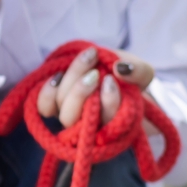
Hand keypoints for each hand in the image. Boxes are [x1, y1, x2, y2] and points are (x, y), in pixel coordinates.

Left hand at [35, 48, 156, 124]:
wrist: (114, 73)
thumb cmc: (130, 80)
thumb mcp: (142, 73)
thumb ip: (139, 72)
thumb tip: (120, 68)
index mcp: (113, 126)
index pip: (108, 125)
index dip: (108, 104)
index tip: (110, 80)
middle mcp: (89, 127)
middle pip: (77, 119)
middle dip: (81, 92)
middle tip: (94, 71)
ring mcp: (71, 117)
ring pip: (62, 110)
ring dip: (70, 82)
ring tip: (88, 59)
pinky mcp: (55, 106)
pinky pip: (44, 107)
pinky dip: (48, 91)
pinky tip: (59, 74)